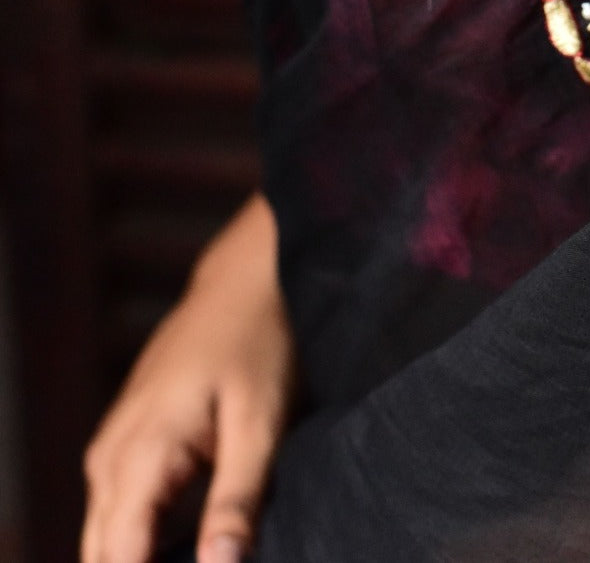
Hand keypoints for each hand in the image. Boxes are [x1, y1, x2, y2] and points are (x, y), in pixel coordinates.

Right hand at [82, 194, 296, 562]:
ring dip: (142, 559)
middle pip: (103, 556)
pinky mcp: (128, 446)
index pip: (118, 559)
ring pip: (107, 539)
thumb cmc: (258, 341)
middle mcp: (110, 458)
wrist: (247, 279)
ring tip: (208, 549)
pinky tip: (189, 548)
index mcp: (139, 454)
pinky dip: (145, 542)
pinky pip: (121, 514)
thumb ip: (238, 498)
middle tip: (212, 559)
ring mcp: (112, 451)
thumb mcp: (262, 420)